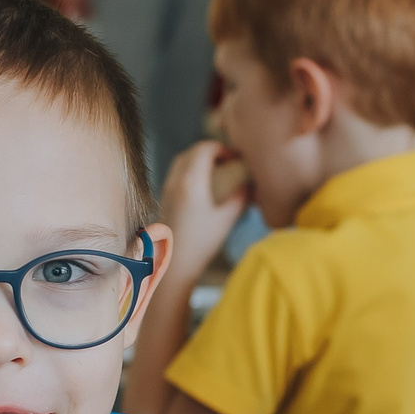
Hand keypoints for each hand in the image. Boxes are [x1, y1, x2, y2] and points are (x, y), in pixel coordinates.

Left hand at [160, 139, 249, 280]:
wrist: (173, 265)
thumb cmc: (201, 245)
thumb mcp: (226, 219)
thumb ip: (240, 197)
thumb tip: (250, 185)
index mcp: (192, 183)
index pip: (204, 149)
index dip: (222, 148)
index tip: (235, 157)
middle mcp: (176, 181)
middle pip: (191, 151)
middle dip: (211, 151)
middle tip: (228, 160)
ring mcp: (167, 189)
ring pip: (181, 161)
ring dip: (198, 159)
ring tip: (216, 170)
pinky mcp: (164, 199)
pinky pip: (176, 173)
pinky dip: (190, 170)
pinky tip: (202, 185)